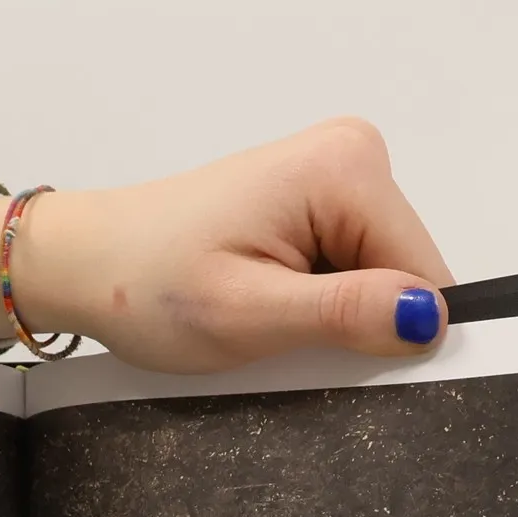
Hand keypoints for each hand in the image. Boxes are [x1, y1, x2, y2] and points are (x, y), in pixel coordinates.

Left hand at [0, 119, 452, 369]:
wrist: (89, 264)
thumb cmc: (147, 284)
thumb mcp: (249, 316)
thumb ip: (345, 316)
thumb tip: (428, 319)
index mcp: (346, 169)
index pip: (423, 274)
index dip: (388, 335)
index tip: (325, 358)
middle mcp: (351, 156)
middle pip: (402, 274)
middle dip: (353, 326)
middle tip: (276, 342)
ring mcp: (333, 176)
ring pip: (377, 279)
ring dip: (328, 321)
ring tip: (262, 323)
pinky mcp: (314, 203)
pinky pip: (347, 271)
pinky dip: (313, 308)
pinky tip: (265, 309)